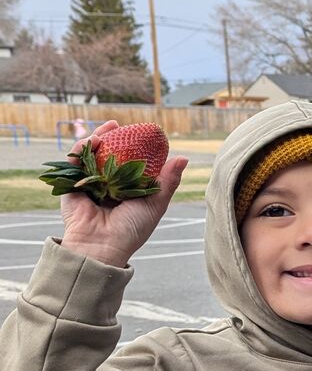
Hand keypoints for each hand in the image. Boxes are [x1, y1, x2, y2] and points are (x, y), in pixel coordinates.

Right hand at [59, 129, 187, 269]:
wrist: (102, 245)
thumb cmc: (132, 229)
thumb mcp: (155, 203)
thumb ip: (167, 181)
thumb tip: (183, 158)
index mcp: (125, 191)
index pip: (127, 164)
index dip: (131, 147)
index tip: (139, 133)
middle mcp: (106, 187)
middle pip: (107, 156)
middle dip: (111, 138)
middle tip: (118, 125)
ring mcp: (88, 185)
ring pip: (90, 156)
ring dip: (96, 139)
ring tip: (108, 129)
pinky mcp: (70, 186)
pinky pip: (74, 163)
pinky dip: (81, 149)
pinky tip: (93, 141)